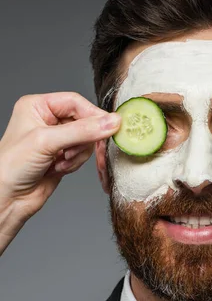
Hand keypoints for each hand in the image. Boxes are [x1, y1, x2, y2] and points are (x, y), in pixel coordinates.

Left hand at [0, 92, 121, 221]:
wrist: (8, 198)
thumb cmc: (11, 166)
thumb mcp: (47, 142)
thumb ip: (81, 131)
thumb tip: (111, 122)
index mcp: (38, 106)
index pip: (76, 102)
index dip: (93, 115)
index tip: (110, 127)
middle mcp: (48, 120)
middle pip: (84, 121)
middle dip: (81, 140)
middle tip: (73, 151)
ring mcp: (56, 139)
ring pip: (86, 140)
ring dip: (77, 154)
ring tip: (60, 162)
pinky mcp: (63, 156)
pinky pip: (83, 155)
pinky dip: (75, 164)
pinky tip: (58, 169)